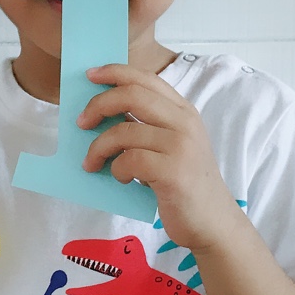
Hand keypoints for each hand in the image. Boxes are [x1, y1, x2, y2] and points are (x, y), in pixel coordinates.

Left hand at [77, 64, 241, 251]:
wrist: (212, 222)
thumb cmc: (184, 185)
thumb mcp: (172, 146)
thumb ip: (147, 126)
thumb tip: (103, 112)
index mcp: (183, 111)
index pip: (145, 78)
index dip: (115, 72)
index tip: (90, 75)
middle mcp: (184, 123)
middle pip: (131, 95)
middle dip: (98, 105)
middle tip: (81, 122)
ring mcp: (181, 146)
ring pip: (123, 131)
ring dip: (99, 148)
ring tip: (93, 163)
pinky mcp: (173, 172)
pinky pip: (129, 160)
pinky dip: (116, 169)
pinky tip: (123, 179)